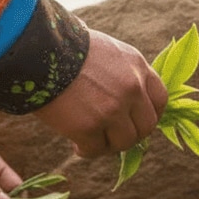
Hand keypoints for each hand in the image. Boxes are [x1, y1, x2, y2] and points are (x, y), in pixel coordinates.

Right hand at [34, 29, 167, 156]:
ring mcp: (113, 109)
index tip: (136, 121)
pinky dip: (86, 151)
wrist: (38, 50)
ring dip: (109, 145)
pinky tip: (76, 145)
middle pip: (146, 126)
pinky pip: (95, 150)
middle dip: (131, 135)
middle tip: (113, 136)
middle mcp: (131, 89)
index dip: (150, 115)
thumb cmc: (66, 47)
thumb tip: (126, 100)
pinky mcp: (89, 127)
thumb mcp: (107, 51)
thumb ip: (122, 73)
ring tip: (92, 141)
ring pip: (124, 142)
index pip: (160, 100)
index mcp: (138, 67)